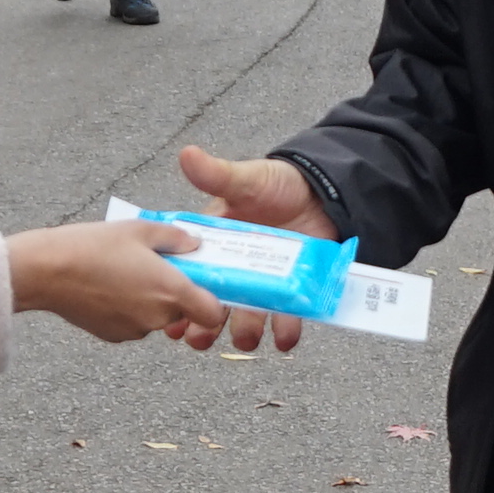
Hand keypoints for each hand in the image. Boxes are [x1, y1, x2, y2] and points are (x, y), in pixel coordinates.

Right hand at [8, 222, 235, 346]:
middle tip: (156, 266)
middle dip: (175, 292)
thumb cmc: (92, 245)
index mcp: (171, 291)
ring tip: (126, 272)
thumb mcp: (139, 229)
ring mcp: (135, 330)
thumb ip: (175, 238)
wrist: (45, 272)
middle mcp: (158, 317)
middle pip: (182, 312)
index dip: (211, 300)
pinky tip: (109, 285)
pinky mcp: (114, 336)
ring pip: (157, 317)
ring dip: (150, 299)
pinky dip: (129, 308)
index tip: (202, 281)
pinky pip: (133, 322)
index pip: (212, 313)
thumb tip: (195, 245)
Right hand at [153, 146, 322, 351]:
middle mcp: (232, 272)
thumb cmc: (275, 185)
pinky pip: (285, 319)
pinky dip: (285, 332)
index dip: (177, 298)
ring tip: (246, 338)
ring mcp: (261, 285)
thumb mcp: (245, 179)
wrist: (323, 192)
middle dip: (203, 328)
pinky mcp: (291, 292)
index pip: (188, 277)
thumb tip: (187, 154)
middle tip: (200, 336)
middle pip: (211, 307)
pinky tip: (284, 337)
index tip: (170, 319)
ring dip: (244, 334)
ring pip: (246, 320)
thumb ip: (217, 175)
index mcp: (212, 248)